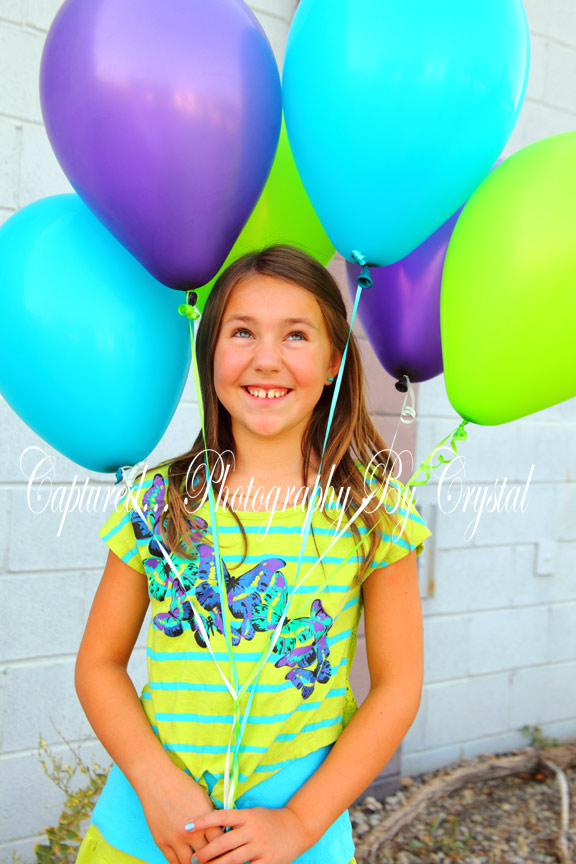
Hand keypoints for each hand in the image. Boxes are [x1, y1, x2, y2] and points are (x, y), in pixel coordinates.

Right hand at [135, 760, 224, 863]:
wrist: (157, 780)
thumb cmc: (182, 785)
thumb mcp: (204, 799)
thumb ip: (211, 818)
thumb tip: (218, 833)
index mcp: (205, 822)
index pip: (220, 844)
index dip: (224, 847)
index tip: (225, 850)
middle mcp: (191, 834)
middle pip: (206, 857)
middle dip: (212, 858)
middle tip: (214, 858)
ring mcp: (174, 840)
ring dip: (196, 863)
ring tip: (200, 861)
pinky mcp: (161, 842)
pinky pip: (172, 861)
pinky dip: (180, 863)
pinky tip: (186, 861)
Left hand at [189, 805, 312, 863]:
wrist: (298, 827)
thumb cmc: (270, 820)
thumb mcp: (253, 814)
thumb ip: (236, 821)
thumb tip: (212, 829)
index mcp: (248, 815)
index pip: (222, 816)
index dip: (203, 820)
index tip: (187, 825)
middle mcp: (253, 829)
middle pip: (224, 842)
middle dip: (206, 852)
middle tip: (194, 858)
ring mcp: (261, 846)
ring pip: (233, 859)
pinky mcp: (268, 861)